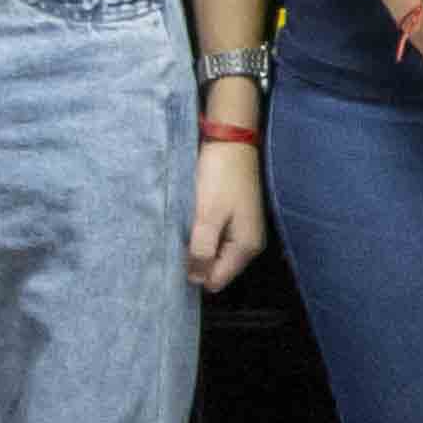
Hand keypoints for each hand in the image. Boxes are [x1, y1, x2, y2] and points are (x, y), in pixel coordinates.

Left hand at [186, 126, 268, 291]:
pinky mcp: (234, 218)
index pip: (216, 280)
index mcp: (245, 247)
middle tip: (175, 245)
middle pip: (217, 268)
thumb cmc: (220, 177)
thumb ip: (202, 250)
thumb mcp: (208, 216)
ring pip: (215, 253)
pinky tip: (190, 223)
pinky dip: (202, 235)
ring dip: (198, 247)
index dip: (196, 274)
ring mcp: (243, 230)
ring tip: (181, 233)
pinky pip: (216, 238)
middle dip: (197, 261)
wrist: (231, 141)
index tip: (176, 260)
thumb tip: (196, 280)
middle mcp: (248, 243)